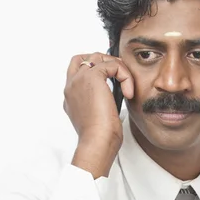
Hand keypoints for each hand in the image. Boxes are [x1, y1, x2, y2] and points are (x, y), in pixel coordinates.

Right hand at [63, 52, 134, 177]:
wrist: (96, 142)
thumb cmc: (100, 138)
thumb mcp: (98, 118)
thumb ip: (100, 104)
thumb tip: (114, 98)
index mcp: (71, 97)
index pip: (78, 72)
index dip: (97, 72)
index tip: (114, 82)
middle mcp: (71, 86)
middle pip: (84, 58)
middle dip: (104, 62)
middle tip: (120, 75)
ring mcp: (79, 80)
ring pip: (98, 57)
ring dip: (116, 67)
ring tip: (126, 83)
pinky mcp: (93, 77)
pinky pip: (112, 64)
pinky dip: (124, 75)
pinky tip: (129, 93)